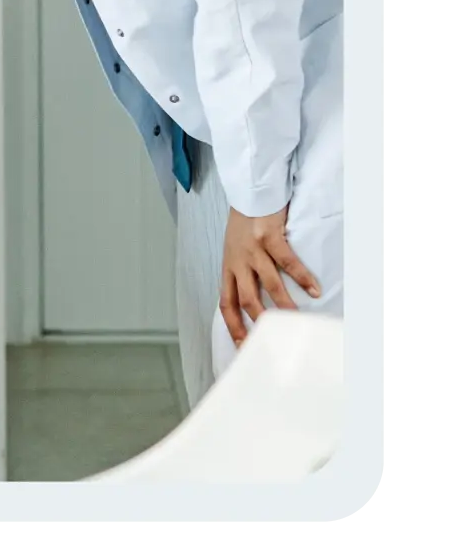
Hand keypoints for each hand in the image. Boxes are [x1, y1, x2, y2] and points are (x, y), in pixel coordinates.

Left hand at [220, 204, 321, 345]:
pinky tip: (314, 289)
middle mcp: (237, 261)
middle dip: (260, 321)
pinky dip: (302, 277)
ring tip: (296, 320)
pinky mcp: (269, 236)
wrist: (247, 194)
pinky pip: (287, 261)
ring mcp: (252, 249)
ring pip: (267, 283)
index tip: (243, 345)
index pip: (226, 303)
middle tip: (273, 338)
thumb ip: (241, 275)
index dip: (233, 326)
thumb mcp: (235, 253)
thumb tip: (254, 304)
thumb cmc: (243, 227)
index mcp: (229, 268)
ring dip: (283, 304)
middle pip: (246, 299)